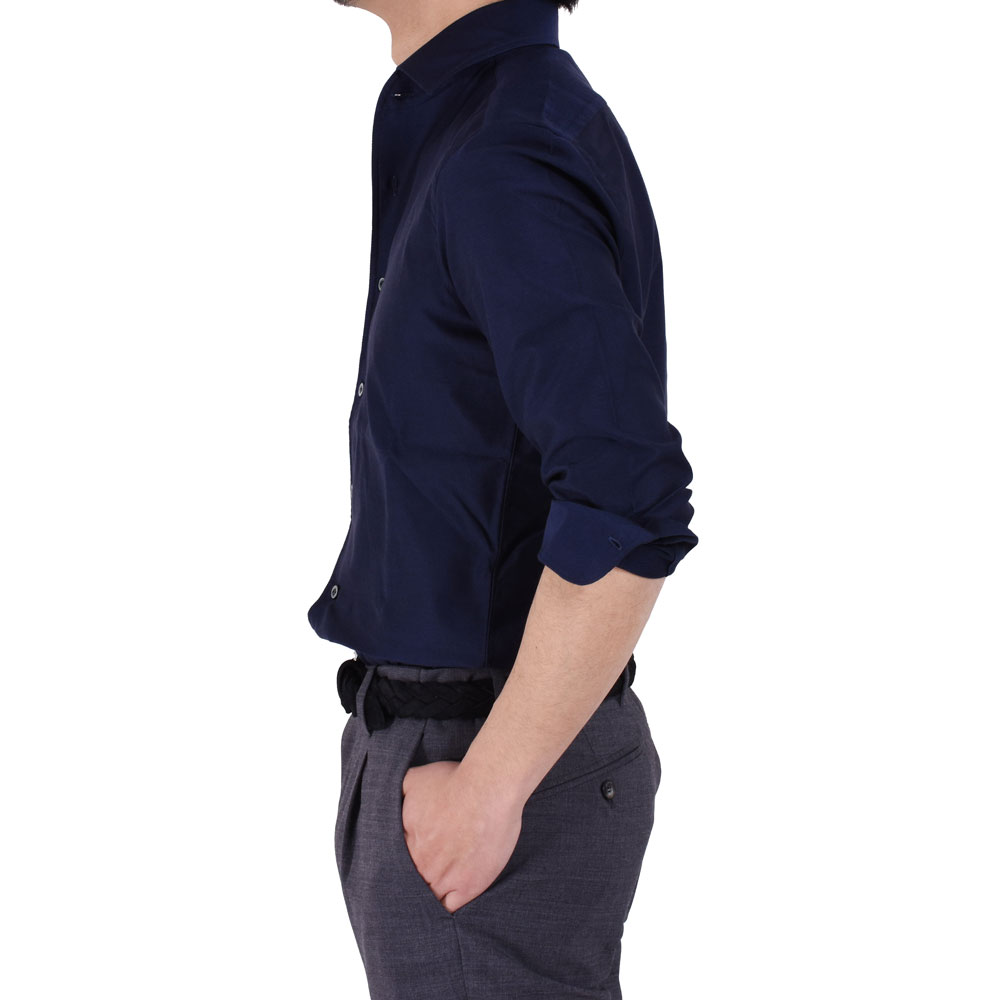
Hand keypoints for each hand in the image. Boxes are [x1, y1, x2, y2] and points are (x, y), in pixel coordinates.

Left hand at [401, 759, 522, 913]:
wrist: (487, 789)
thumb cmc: (454, 781)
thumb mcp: (414, 779)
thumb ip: (395, 793)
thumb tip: (385, 800)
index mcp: (407, 843)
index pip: (396, 862)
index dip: (404, 860)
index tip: (414, 855)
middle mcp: (422, 864)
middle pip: (412, 882)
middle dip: (416, 877)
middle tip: (426, 871)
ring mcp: (445, 878)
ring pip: (430, 897)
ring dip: (431, 893)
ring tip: (434, 891)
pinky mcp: (469, 886)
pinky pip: (451, 907)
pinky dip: (448, 904)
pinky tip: (450, 898)